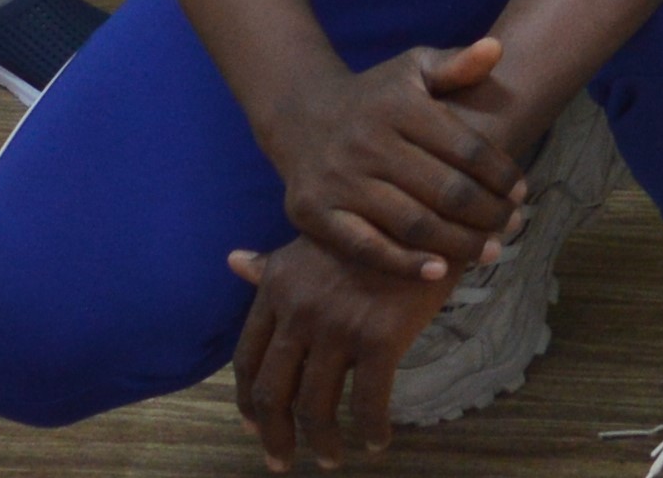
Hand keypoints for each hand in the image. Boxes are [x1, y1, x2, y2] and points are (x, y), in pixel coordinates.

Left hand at [223, 233, 456, 471]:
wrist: (429, 210)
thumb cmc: (371, 225)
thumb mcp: (313, 241)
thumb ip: (273, 266)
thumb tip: (233, 262)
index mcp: (277, 290)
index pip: (247, 360)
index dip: (247, 401)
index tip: (254, 427)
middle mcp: (300, 312)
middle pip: (273, 395)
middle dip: (274, 436)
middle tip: (282, 461)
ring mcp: (339, 327)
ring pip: (317, 408)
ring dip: (323, 444)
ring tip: (333, 458)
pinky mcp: (381, 338)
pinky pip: (369, 403)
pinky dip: (371, 431)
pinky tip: (377, 442)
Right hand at [260, 37, 526, 282]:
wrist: (299, 116)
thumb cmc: (375, 96)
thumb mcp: (413, 69)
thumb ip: (456, 65)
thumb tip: (496, 48)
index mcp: (399, 108)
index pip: (465, 148)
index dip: (500, 174)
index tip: (523, 191)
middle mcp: (367, 144)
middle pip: (444, 190)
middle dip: (488, 213)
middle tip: (514, 225)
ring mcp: (339, 182)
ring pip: (412, 224)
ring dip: (459, 243)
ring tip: (491, 251)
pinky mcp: (314, 215)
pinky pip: (366, 248)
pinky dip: (404, 264)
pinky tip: (439, 272)